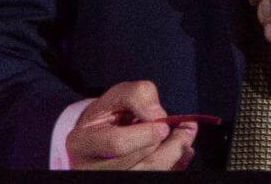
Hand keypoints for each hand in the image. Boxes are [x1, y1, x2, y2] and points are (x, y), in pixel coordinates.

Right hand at [66, 80, 197, 170]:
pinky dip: (175, 165)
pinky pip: (156, 177)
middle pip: (139, 162)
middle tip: (186, 127)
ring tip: (188, 134)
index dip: (144, 134)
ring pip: (150, 172)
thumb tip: (157, 114)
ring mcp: (108, 179)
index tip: (163, 124)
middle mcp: (91, 169)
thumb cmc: (106, 116)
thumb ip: (136, 95)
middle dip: (164, 143)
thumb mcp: (115, 96)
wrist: (97, 138)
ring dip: (175, 154)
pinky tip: (184, 151)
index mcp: (82, 143)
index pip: (117, 144)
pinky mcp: (126, 182)